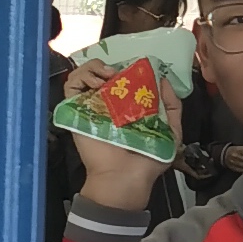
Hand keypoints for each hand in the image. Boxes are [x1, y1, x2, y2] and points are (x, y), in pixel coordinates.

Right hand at [59, 60, 184, 210]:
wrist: (126, 177)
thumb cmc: (148, 158)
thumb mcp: (171, 130)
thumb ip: (172, 105)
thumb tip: (164, 79)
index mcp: (127, 107)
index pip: (122, 78)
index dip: (127, 68)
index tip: (136, 67)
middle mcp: (107, 105)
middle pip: (100, 73)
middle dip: (109, 64)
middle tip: (120, 71)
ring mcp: (90, 107)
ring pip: (83, 74)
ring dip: (94, 67)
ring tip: (107, 75)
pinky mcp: (75, 112)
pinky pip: (70, 86)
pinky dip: (81, 77)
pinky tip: (97, 83)